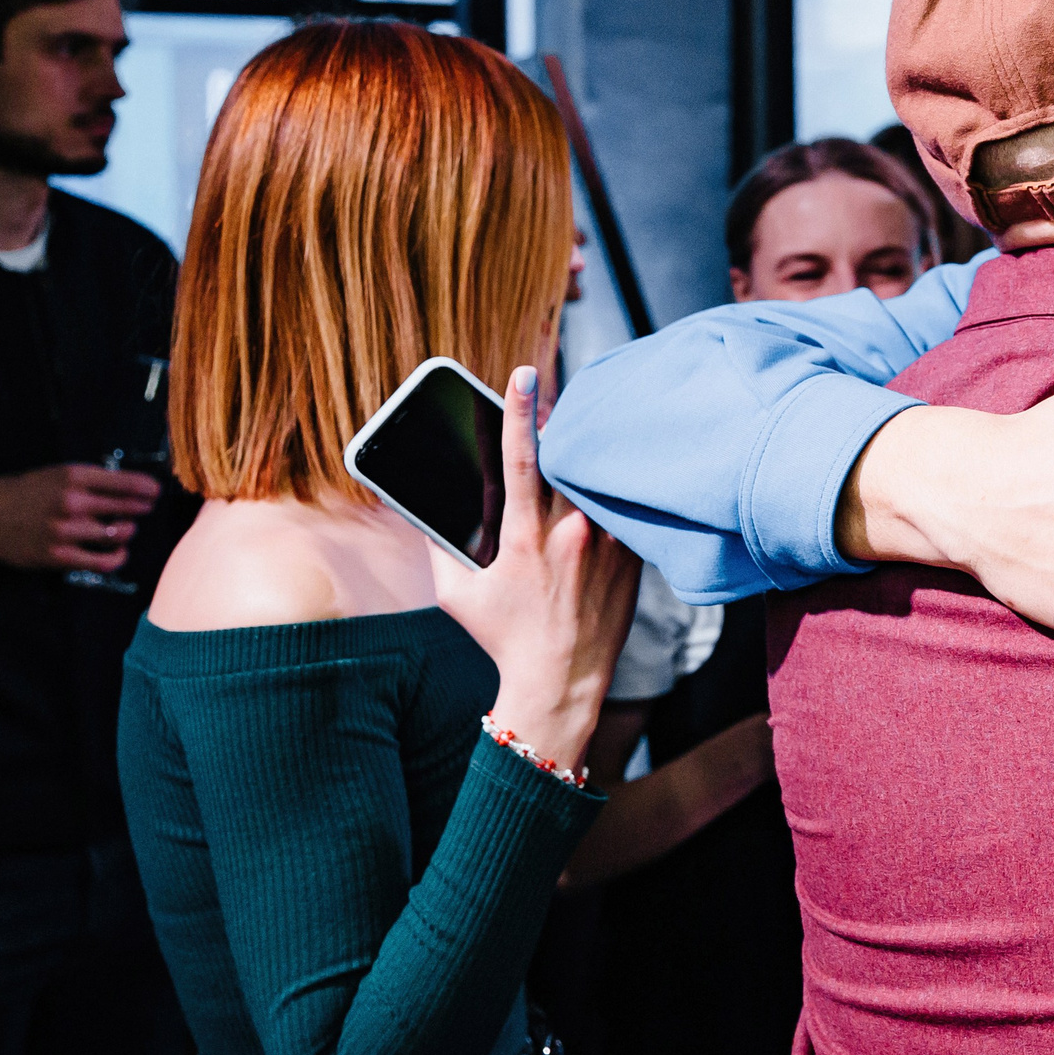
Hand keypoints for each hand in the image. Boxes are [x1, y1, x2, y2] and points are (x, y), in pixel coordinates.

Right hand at [0, 463, 161, 572]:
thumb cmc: (23, 493)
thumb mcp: (55, 474)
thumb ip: (89, 480)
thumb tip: (128, 485)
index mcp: (73, 476)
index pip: (125, 482)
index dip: (147, 488)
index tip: (155, 491)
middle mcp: (72, 501)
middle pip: (127, 507)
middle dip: (141, 509)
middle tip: (144, 509)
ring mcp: (66, 530)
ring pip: (118, 534)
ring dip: (128, 532)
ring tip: (125, 529)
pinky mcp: (60, 556)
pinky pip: (102, 561)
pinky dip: (117, 558)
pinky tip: (119, 552)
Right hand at [427, 367, 641, 770]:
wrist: (562, 681)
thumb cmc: (504, 638)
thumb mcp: (456, 595)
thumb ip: (438, 548)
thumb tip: (422, 510)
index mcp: (524, 535)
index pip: (520, 458)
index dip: (520, 411)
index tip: (524, 373)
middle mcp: (570, 533)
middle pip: (567, 457)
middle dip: (558, 427)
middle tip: (553, 406)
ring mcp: (606, 543)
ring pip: (598, 479)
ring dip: (585, 459)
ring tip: (579, 444)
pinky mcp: (631, 557)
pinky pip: (623, 508)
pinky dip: (609, 493)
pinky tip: (605, 487)